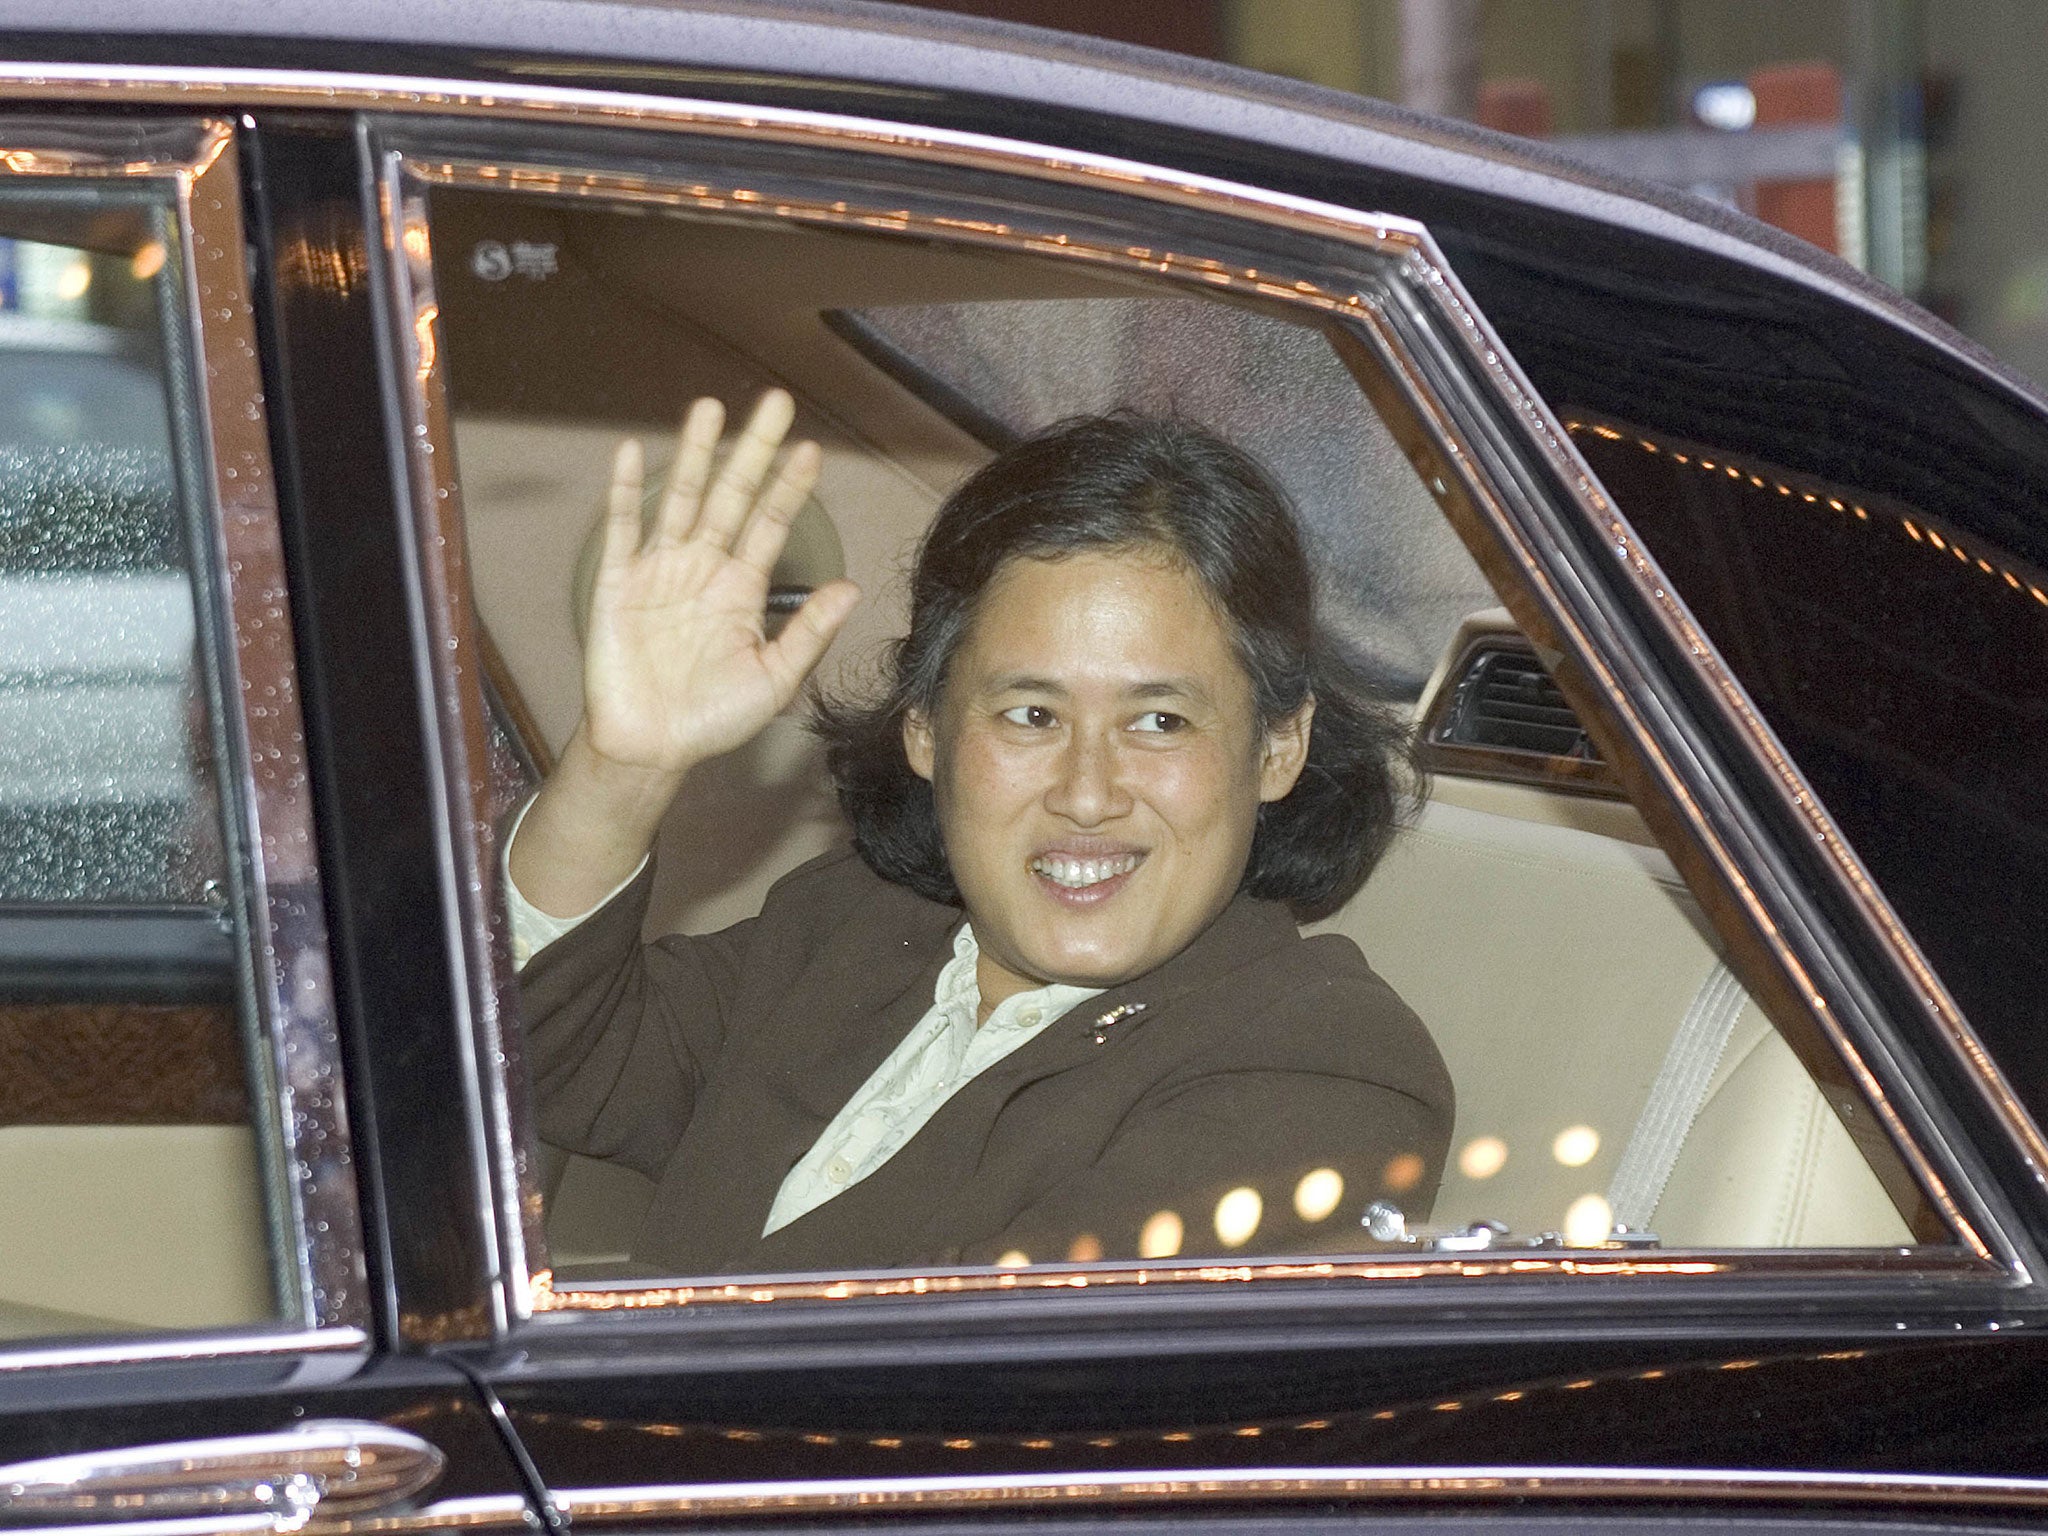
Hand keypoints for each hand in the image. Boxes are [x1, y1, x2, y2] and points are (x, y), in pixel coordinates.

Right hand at [581, 390, 859, 777]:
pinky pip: (623, 530)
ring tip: (709, 408)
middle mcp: (705, 568)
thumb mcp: (775, 679)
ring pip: (681, 500)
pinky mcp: (619, 584)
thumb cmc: (714, 718)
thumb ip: (809, 632)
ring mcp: (661, 571)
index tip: (812, 450)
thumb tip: (851, 589)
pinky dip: (624, 492)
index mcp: (743, 588)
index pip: (772, 525)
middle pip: (732, 496)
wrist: (652, 749)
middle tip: (776, 402)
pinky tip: (628, 450)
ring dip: (694, 454)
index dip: (790, 488)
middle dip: (752, 450)